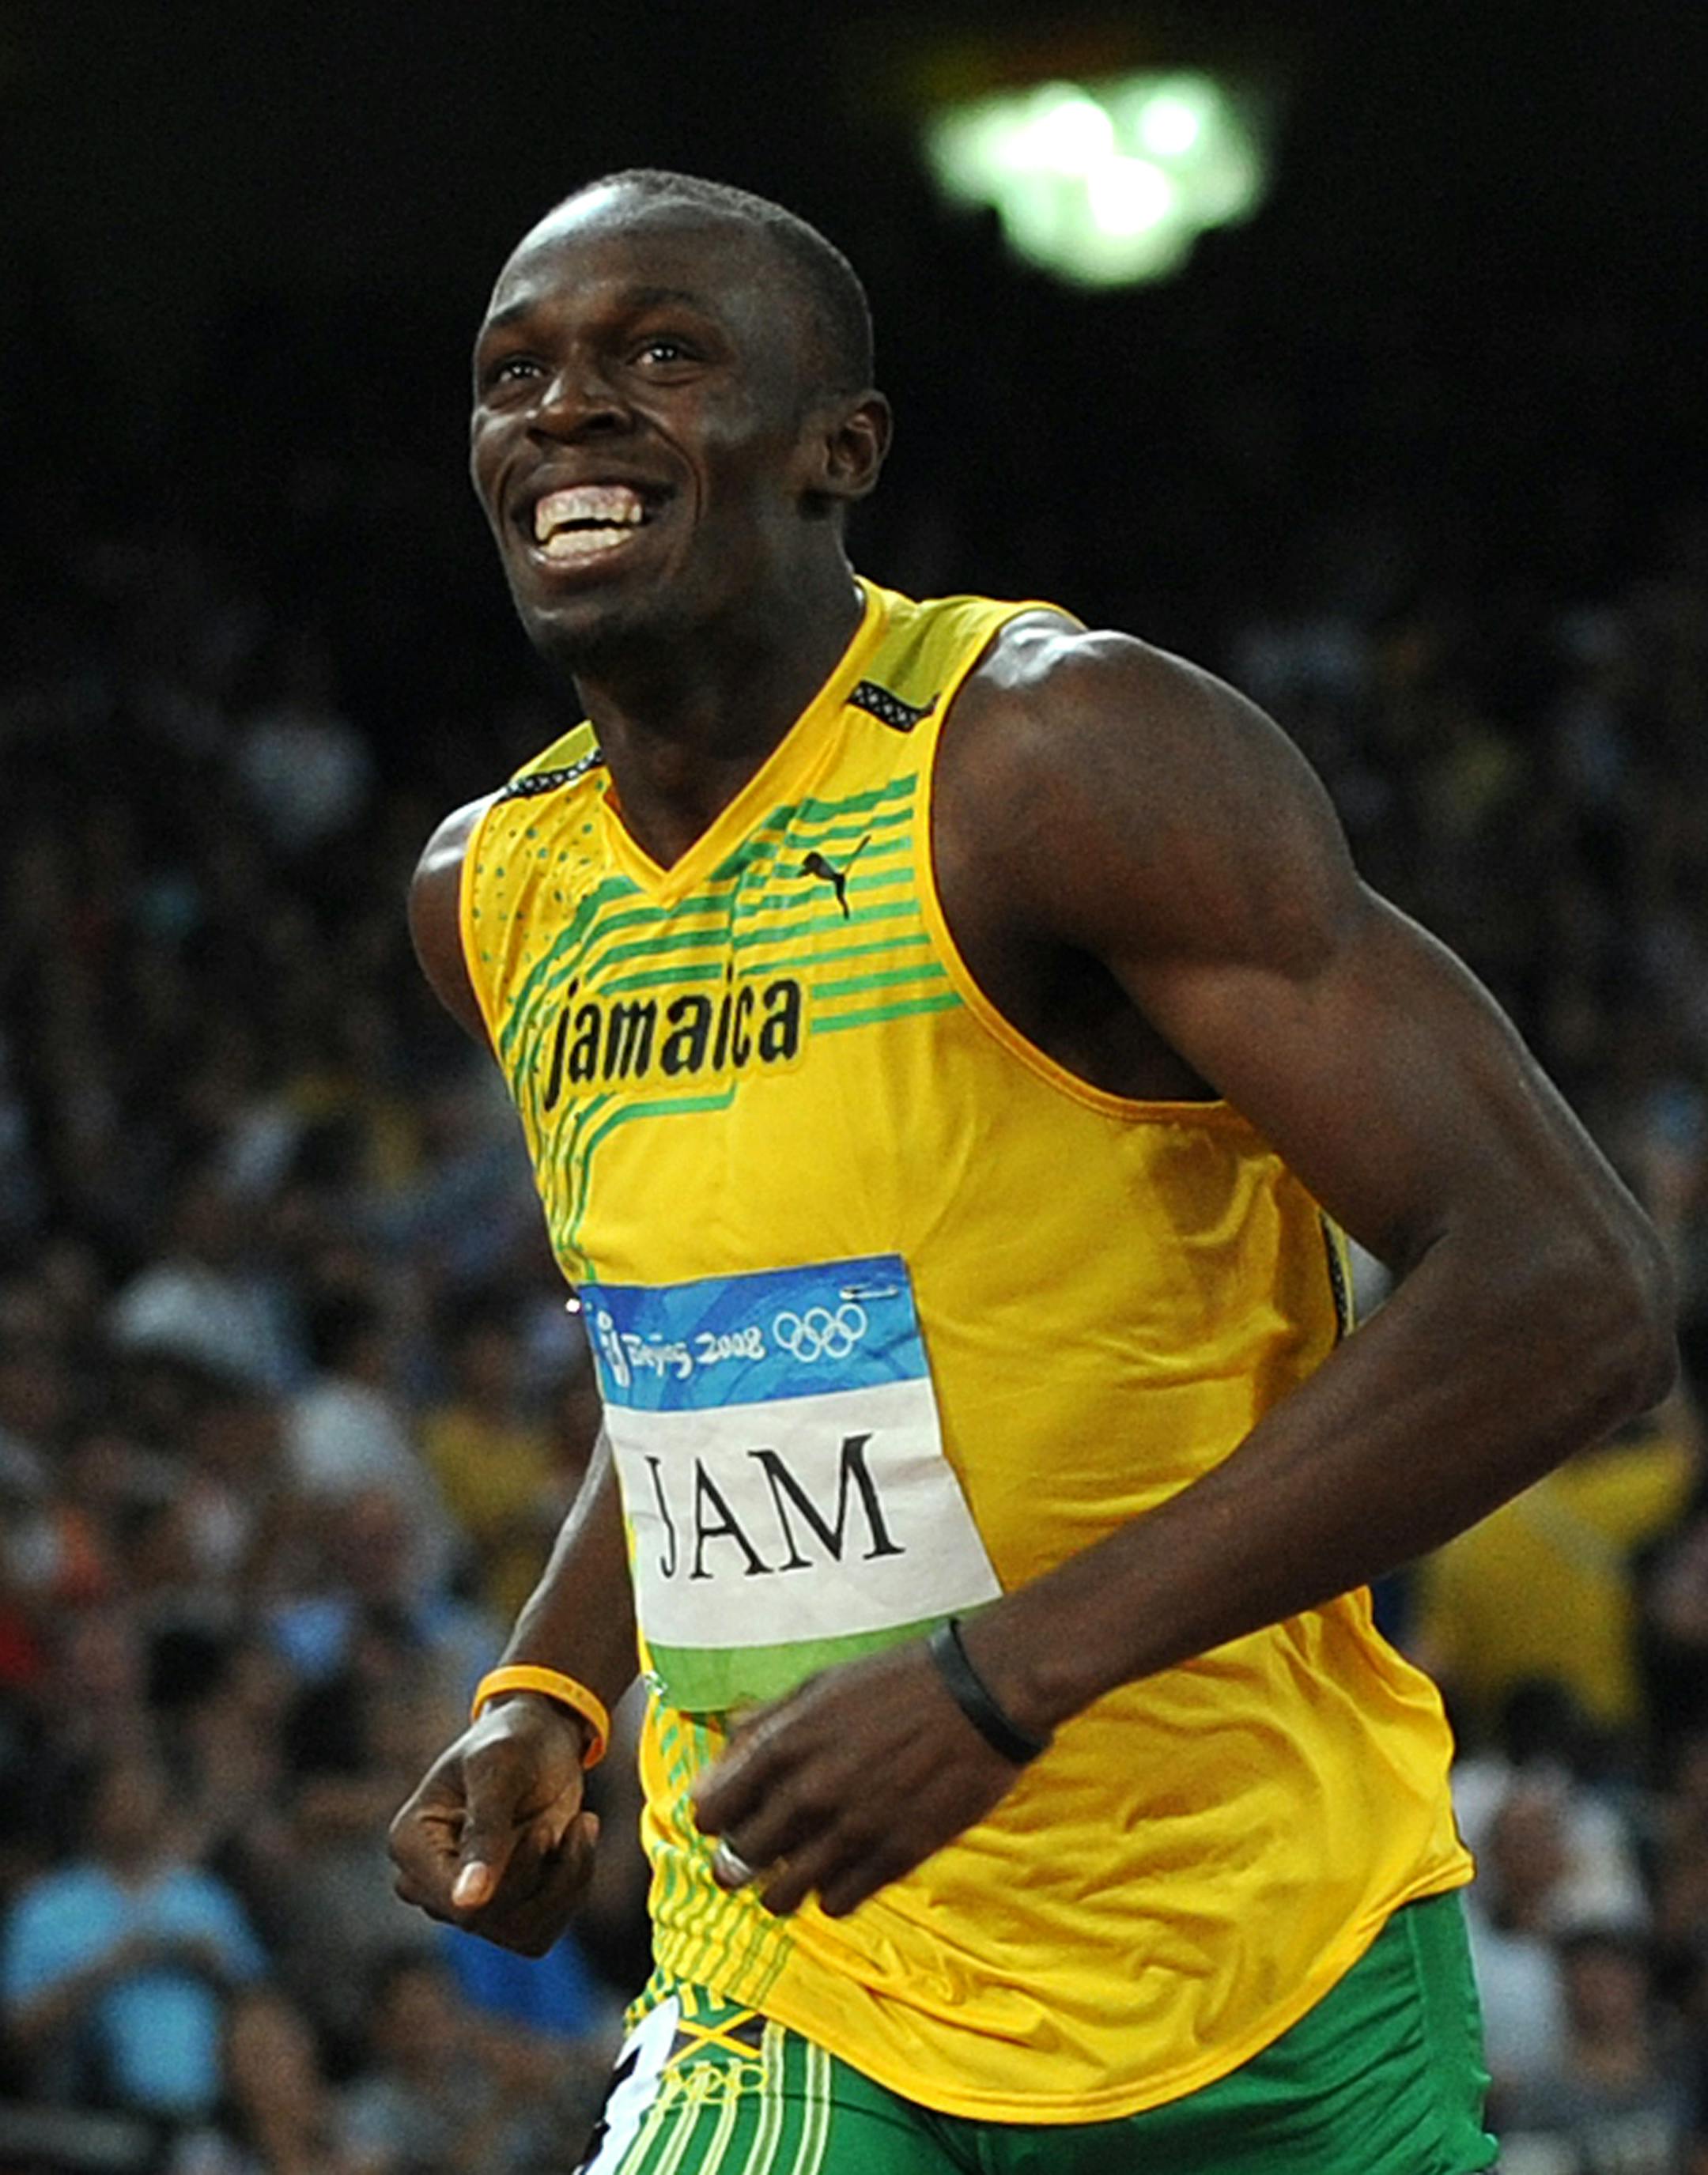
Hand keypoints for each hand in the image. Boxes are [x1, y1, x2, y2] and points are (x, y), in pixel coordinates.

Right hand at [388, 1694, 597, 1955]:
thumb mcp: (501, 1769)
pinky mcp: (501, 1912)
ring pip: (523, 1931)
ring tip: (580, 1825)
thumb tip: (466, 1902)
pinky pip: (541, 1932)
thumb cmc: (514, 1741)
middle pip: (490, 1919)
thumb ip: (485, 1831)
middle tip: (565, 1817)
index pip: (455, 1901)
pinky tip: (577, 1843)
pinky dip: (572, 1889)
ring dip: (566, 1880)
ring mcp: (463, 1903)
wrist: (542, 1739)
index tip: (545, 1833)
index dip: (507, 1879)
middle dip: (541, 1869)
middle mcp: (427, 1883)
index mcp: (409, 1843)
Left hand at [690, 1635, 1024, 1918]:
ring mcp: (850, 1832)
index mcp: (783, 1746)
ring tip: (798, 1868)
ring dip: (781, 1887)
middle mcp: (808, 1795)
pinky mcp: (892, 1859)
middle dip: (740, 1859)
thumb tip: (727, 1749)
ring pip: (779, 1898)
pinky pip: (835, 1904)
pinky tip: (843, 1869)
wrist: (979, 1697)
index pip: (709, 1813)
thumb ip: (768, 1721)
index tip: (728, 1818)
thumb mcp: (820, 1685)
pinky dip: (831, 1893)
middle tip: (759, 1851)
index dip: (714, 1819)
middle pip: (737, 1862)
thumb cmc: (898, 1683)